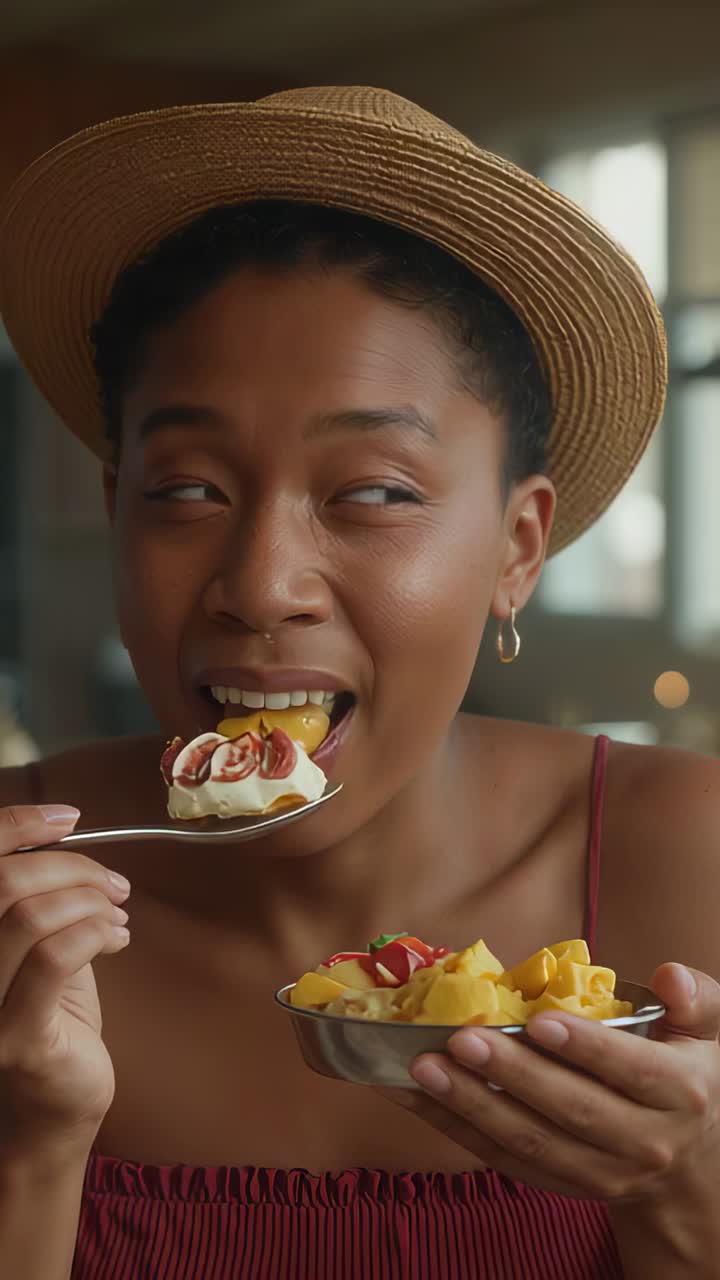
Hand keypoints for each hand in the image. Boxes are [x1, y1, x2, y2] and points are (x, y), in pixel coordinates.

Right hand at [0, 805, 130, 1157]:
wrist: (51, 1116)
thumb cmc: (49, 1025)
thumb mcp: (38, 948)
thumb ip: (39, 901)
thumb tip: (68, 843)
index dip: (18, 824)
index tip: (67, 816)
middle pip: (6, 882)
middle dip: (72, 867)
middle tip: (113, 885)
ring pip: (30, 915)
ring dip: (90, 902)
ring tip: (116, 916)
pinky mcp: (15, 1037)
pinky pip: (55, 958)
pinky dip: (95, 932)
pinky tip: (115, 938)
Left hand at [378, 963, 719, 1206]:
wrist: (694, 1166)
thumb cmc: (689, 1075)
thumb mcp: (708, 1034)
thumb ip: (695, 999)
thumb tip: (668, 975)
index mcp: (678, 1094)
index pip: (629, 1070)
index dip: (584, 1047)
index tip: (538, 1020)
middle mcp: (643, 1142)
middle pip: (572, 1110)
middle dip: (512, 1074)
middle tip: (461, 1038)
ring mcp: (600, 1173)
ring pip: (531, 1142)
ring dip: (471, 1105)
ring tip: (423, 1066)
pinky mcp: (563, 1186)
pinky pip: (505, 1159)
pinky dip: (458, 1129)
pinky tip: (419, 1097)